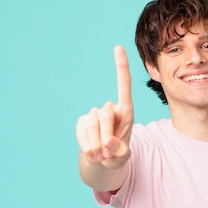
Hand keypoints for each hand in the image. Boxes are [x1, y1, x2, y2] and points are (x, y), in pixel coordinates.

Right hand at [75, 46, 134, 168]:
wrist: (101, 160)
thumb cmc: (116, 154)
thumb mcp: (123, 155)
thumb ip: (120, 152)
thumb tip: (109, 144)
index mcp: (125, 111)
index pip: (124, 84)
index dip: (121, 66)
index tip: (118, 47)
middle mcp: (109, 109)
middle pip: (105, 114)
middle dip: (106, 136)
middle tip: (108, 151)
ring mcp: (93, 114)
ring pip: (92, 123)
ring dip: (96, 143)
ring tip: (101, 155)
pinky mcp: (81, 122)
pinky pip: (82, 131)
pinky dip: (88, 145)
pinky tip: (93, 153)